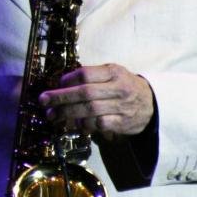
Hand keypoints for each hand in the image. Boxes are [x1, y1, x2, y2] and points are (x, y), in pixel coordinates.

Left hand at [39, 63, 153, 141]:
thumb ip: (92, 76)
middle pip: (84, 92)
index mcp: (113, 71)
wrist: (152, 103)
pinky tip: (74, 124)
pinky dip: (84, 125)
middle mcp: (118, 88)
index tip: (55, 85)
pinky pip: (99, 125)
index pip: (85, 74)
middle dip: (61, 98)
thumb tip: (62, 83)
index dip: (67, 80)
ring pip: (90, 110)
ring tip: (53, 115)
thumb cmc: (125, 86)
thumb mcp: (113, 73)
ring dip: (68, 114)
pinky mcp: (123, 123)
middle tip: (44, 101)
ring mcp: (121, 106)